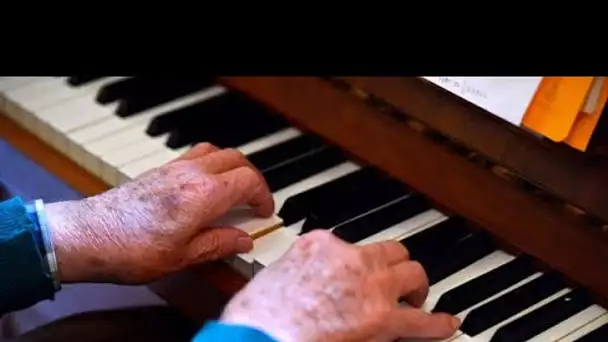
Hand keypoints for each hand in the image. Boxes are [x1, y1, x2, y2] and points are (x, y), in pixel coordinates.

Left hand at [45, 143, 273, 283]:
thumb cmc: (131, 249)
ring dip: (232, 165)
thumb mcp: (184, 256)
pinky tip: (205, 185)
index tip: (264, 210)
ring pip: (216, 151)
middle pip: (237, 159)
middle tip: (255, 198)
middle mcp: (192, 174)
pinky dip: (211, 163)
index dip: (263, 195)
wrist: (87, 237)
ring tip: (234, 187)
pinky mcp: (158, 170)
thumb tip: (243, 239)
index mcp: (205, 195)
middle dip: (253, 177)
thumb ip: (219, 244)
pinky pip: (195, 154)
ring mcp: (174, 168)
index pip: (249, 181)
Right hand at [221, 230, 459, 341]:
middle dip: (394, 266)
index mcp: (320, 244)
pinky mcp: (384, 321)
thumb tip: (308, 281)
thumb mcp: (273, 276)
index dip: (355, 263)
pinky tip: (448, 323)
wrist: (260, 340)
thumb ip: (299, 271)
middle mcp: (351, 259)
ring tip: (416, 297)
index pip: (350, 244)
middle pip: (389, 251)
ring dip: (416, 286)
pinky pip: (424, 320)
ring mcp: (372, 287)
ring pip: (412, 274)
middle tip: (394, 280)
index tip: (355, 273)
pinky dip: (439, 322)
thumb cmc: (257, 318)